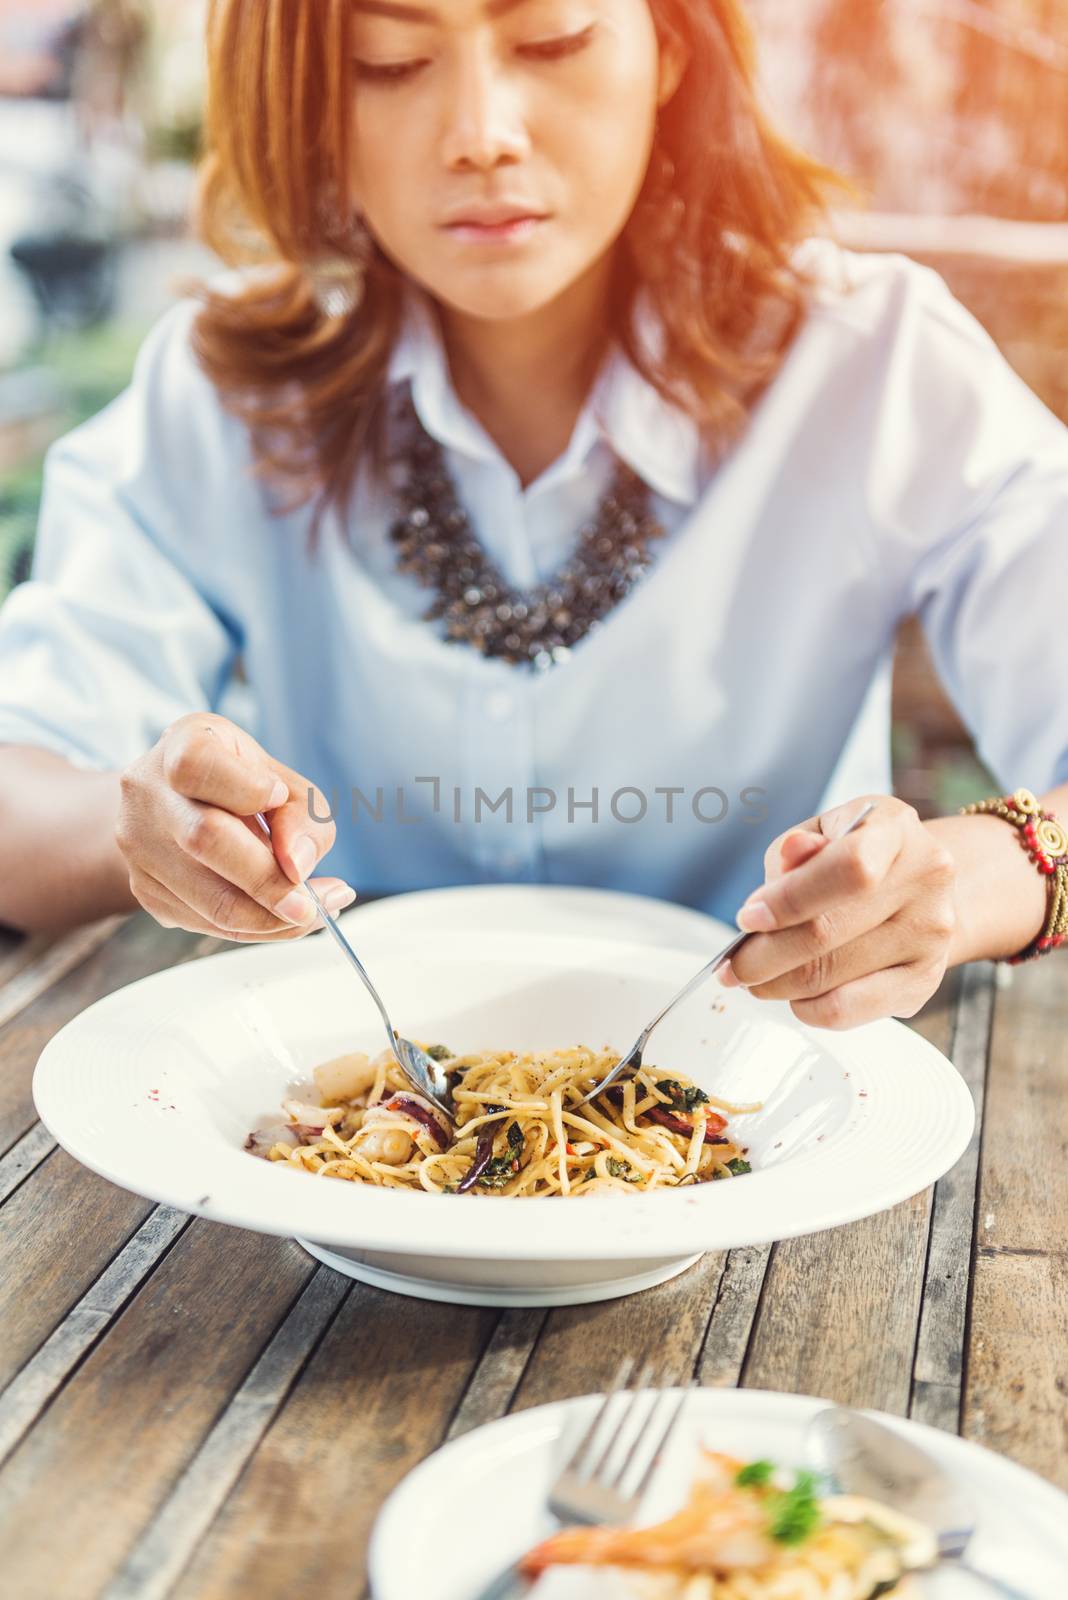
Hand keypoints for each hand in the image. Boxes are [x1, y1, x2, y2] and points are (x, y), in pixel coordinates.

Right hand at [116, 712, 355, 940]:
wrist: (183, 805)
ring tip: (314, 912)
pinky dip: (254, 928)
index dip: (245, 789)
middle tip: (320, 901)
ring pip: (207, 898)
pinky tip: (283, 916)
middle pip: (204, 840)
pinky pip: (206, 923)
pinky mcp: (145, 890)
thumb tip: (298, 866)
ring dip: (272, 917)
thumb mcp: (282, 779)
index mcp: (181, 744)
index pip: (197, 767)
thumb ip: (303, 814)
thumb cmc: (243, 786)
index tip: (277, 796)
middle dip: (270, 880)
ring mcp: (139, 845)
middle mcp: (146, 792)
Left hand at [720, 795, 957, 1027]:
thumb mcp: (824, 831)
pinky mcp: (923, 981)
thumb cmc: (859, 853)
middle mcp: (925, 881)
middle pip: (828, 934)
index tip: (748, 918)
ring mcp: (930, 935)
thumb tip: (775, 882)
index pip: (849, 869)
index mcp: (896, 830)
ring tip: (755, 978)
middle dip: (762, 957)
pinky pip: (846, 1011)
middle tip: (733, 966)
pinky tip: (793, 993)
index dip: (790, 899)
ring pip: (829, 979)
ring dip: (775, 986)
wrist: (921, 886)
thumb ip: (794, 852)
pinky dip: (805, 1008)